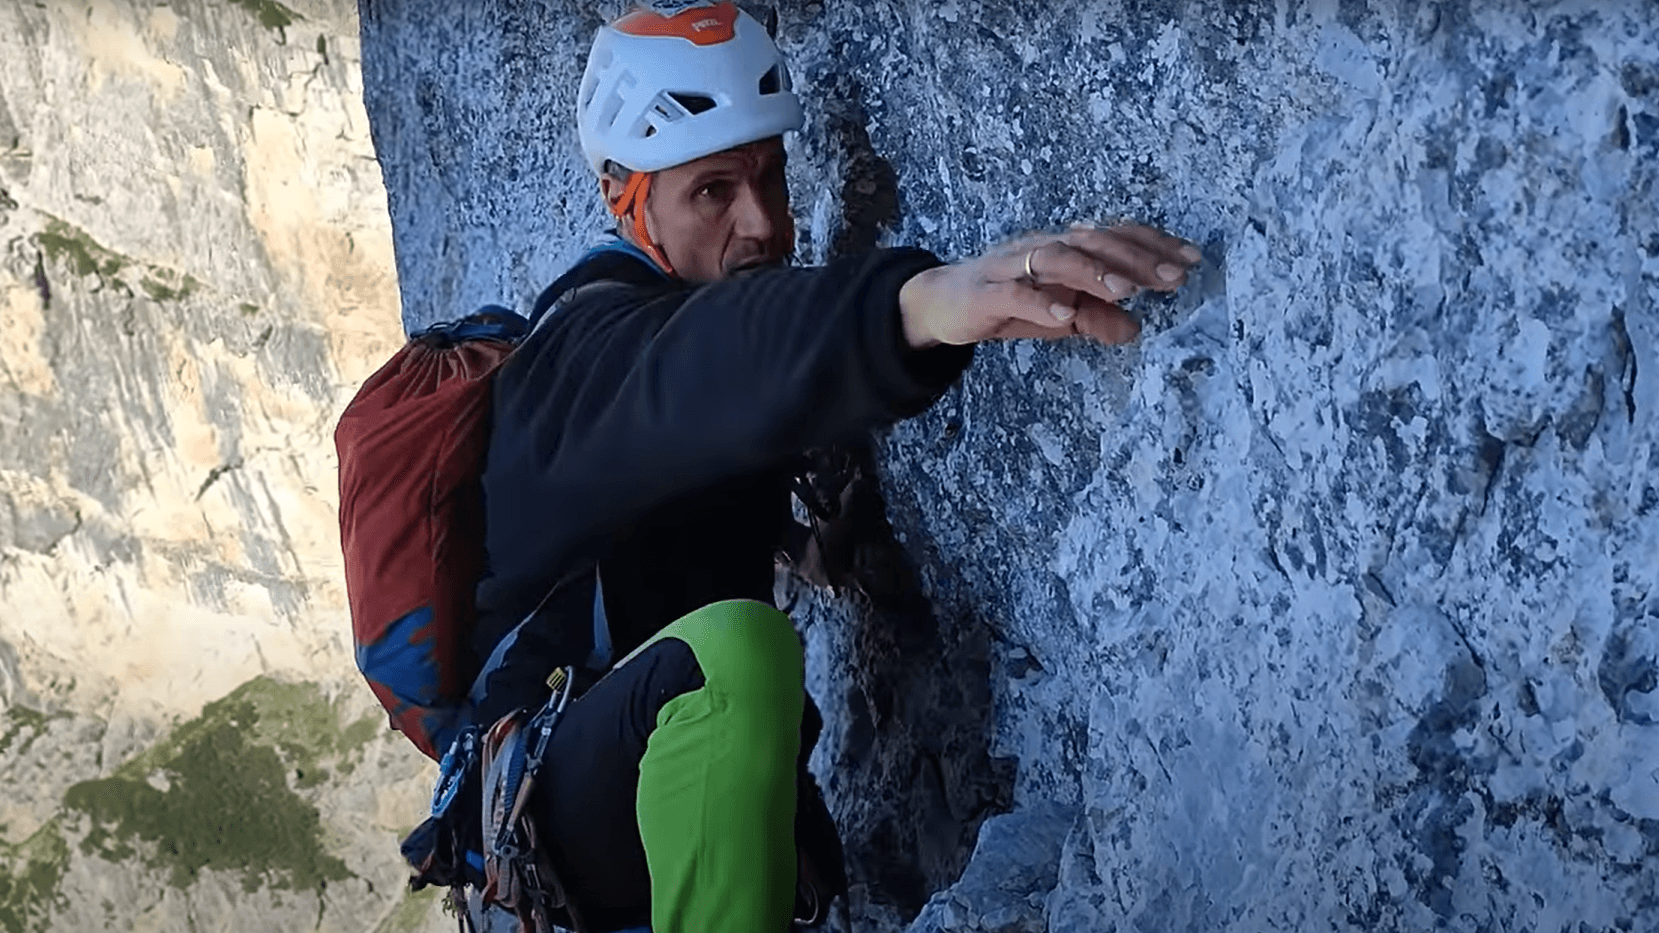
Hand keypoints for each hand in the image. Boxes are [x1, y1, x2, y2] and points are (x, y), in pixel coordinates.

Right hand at [898, 223, 1200, 347]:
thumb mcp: (1057, 316)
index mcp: (1063, 248)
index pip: (1113, 237)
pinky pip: (1014, 293)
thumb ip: (1095, 319)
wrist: (938, 304)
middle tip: (1172, 277)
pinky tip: (1065, 315)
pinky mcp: (984, 292)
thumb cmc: (1003, 304)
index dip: (1152, 244)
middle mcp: (1040, 248)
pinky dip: (1040, 302)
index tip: (1191, 259)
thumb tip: (1135, 328)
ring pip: (1055, 258)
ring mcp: (1010, 266)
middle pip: (1092, 241)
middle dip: (1134, 258)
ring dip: (1093, 272)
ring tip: (1125, 290)